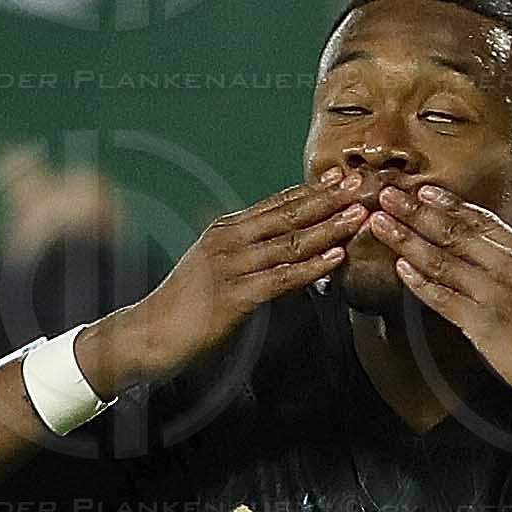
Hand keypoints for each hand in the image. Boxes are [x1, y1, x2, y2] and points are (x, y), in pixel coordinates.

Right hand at [93, 180, 371, 388]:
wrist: (146, 335)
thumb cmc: (183, 308)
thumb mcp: (215, 268)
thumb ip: (246, 253)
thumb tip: (282, 246)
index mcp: (226, 229)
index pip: (278, 203)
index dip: (315, 190)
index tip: (347, 176)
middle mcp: (228, 240)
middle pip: (288, 214)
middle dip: (330, 199)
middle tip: (365, 185)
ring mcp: (230, 267)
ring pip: (289, 243)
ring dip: (328, 228)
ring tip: (360, 215)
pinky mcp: (232, 298)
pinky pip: (280, 279)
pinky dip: (311, 267)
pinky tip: (336, 257)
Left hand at [359, 184, 511, 434]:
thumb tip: (503, 252)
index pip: (483, 221)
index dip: (448, 204)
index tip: (423, 190)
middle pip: (457, 232)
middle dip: (417, 211)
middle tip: (388, 193)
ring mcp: (499, 295)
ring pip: (444, 261)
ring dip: (407, 240)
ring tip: (381, 223)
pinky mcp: (487, 327)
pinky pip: (445, 300)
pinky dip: (421, 282)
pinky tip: (400, 268)